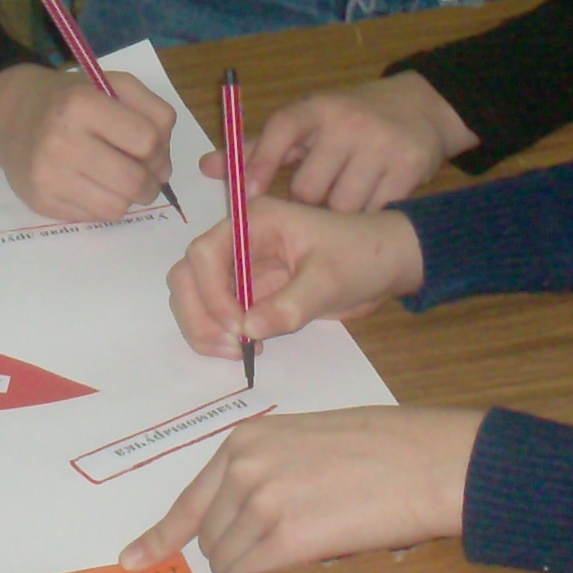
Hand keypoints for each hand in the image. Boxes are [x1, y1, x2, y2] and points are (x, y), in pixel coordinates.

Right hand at [0, 62, 174, 221]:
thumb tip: (163, 166)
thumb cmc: (73, 98)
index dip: (161, 150)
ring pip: (117, 207)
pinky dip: (104, 205)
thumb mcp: (114, 85)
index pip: (147, 141)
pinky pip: (94, 217)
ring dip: (129, 197)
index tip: (154, 151)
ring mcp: (48, 175)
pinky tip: (94, 185)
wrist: (13, 115)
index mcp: (81, 103)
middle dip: (150, 182)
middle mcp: (61, 140)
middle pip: (134, 181)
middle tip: (145, 174)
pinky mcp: (41, 202)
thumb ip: (153, 112)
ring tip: (120, 179)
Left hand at [119, 407, 485, 572]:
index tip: (134, 560)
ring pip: (232, 566)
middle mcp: (244, 470)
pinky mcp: (287, 538)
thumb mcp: (305, 442)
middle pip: (212, 541)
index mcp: (245, 443)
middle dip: (237, 556)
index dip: (160, 537)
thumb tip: (244, 517)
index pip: (190, 502)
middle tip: (284, 552)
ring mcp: (262, 504)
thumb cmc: (382, 447)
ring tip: (308, 552)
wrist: (425, 458)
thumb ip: (267, 472)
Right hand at [165, 194, 424, 358]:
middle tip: (236, 346)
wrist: (384, 265)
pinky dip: (218, 334)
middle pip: (188, 275)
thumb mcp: (330, 280)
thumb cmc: (362, 257)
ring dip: (204, 328)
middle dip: (201, 314)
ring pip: (193, 296)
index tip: (239, 327)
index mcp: (254, 222)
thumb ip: (290, 305)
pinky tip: (248, 347)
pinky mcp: (247, 292)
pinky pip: (214, 313)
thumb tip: (247, 331)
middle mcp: (238, 241)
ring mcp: (240, 268)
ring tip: (241, 351)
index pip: (204, 253)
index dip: (212, 293)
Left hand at [201, 72, 478, 210]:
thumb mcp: (307, 124)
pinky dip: (369, 214)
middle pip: (309, 186)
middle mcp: (348, 123)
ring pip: (342, 205)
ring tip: (347, 196)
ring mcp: (381, 145)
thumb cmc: (349, 120)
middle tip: (318, 195)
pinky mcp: (408, 168)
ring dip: (339, 211)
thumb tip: (206, 167)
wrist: (421, 107)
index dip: (260, 162)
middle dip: (309, 200)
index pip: (281, 129)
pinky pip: (374, 212)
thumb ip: (258, 148)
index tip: (248, 196)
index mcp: (318, 108)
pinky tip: (372, 199)